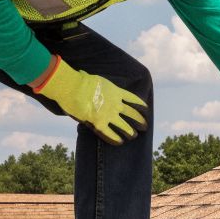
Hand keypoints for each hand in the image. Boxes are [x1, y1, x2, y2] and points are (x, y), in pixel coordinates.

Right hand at [32, 56, 147, 144]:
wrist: (74, 88)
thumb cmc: (81, 80)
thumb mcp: (95, 79)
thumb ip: (97, 83)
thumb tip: (87, 76)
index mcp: (116, 92)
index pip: (132, 99)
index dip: (139, 104)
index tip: (145, 108)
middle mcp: (115, 104)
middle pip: (132, 113)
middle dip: (139, 120)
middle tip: (144, 126)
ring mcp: (109, 114)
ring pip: (124, 125)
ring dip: (130, 131)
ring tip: (134, 136)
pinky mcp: (99, 123)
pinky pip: (110, 133)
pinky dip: (116, 138)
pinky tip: (120, 142)